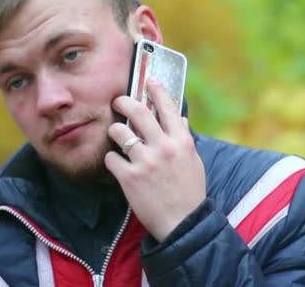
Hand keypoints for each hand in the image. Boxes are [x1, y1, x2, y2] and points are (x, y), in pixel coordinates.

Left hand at [105, 78, 205, 241]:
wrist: (183, 223)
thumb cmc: (190, 192)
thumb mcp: (194, 162)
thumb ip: (184, 139)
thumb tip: (179, 119)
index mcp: (182, 142)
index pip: (168, 107)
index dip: (156, 90)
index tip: (149, 80)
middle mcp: (164, 147)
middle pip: (138, 112)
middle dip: (125, 102)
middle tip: (119, 101)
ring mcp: (145, 162)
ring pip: (120, 131)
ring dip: (115, 131)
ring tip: (117, 136)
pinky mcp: (129, 178)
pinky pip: (111, 158)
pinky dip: (112, 160)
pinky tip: (118, 165)